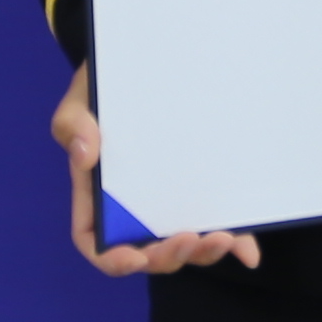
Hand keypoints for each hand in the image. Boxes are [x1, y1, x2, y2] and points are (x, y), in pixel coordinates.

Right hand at [61, 67, 258, 275]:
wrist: (150, 63)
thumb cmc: (106, 86)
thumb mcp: (82, 99)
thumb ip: (73, 125)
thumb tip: (85, 156)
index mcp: (98, 196)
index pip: (96, 241)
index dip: (112, 259)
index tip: (134, 258)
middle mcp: (134, 207)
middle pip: (146, 252)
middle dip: (168, 256)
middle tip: (190, 239)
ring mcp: (171, 202)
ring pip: (184, 245)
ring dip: (203, 253)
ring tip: (223, 237)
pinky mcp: (202, 192)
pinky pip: (216, 224)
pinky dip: (235, 243)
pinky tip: (248, 251)